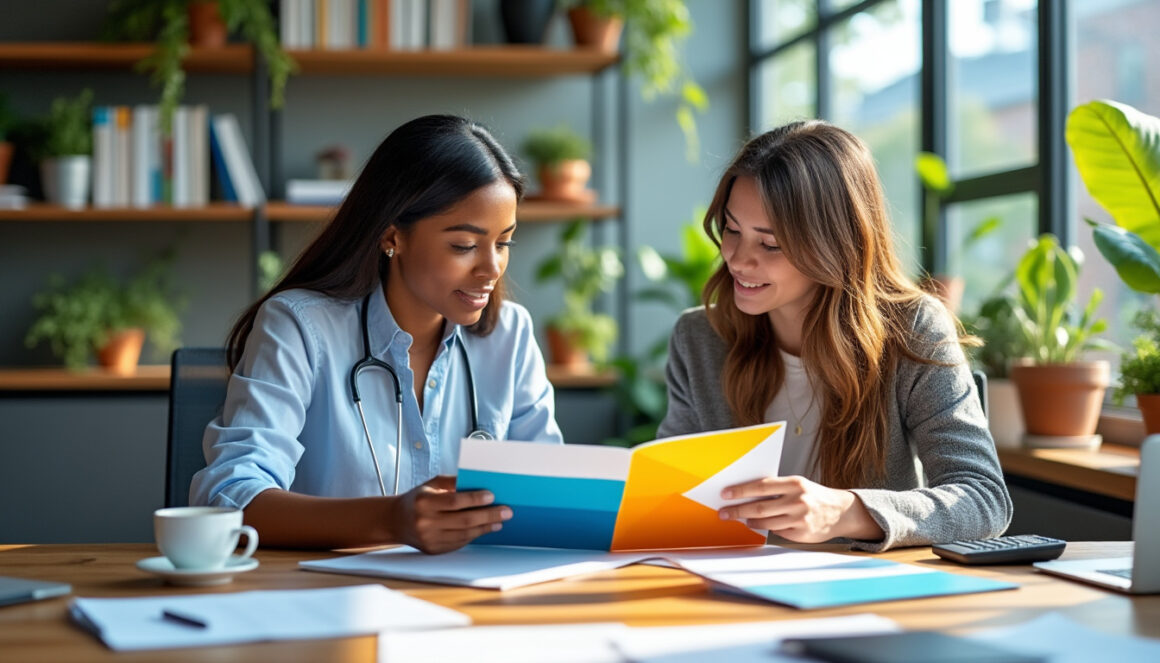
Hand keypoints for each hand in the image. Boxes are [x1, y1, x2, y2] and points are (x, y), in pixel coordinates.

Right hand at [390, 476, 511, 553]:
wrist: (396, 521)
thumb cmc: (418, 498)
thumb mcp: (432, 484)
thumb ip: (453, 482)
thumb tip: (480, 483)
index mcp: (424, 502)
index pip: (454, 501)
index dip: (475, 499)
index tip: (492, 495)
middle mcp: (425, 522)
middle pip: (464, 520)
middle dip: (488, 515)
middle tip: (507, 511)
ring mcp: (430, 539)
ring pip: (464, 534)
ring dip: (485, 527)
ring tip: (500, 520)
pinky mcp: (434, 550)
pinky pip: (459, 542)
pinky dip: (475, 535)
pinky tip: (485, 528)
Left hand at [718, 476, 882, 542]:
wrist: (841, 512)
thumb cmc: (814, 495)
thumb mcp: (798, 485)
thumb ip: (776, 489)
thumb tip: (746, 494)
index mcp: (795, 484)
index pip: (761, 486)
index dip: (741, 491)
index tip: (725, 493)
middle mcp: (798, 501)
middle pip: (760, 507)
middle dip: (738, 511)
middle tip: (724, 513)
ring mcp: (800, 519)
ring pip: (766, 523)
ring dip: (750, 522)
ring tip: (742, 519)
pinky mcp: (801, 534)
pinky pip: (777, 532)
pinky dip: (766, 528)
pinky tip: (760, 525)